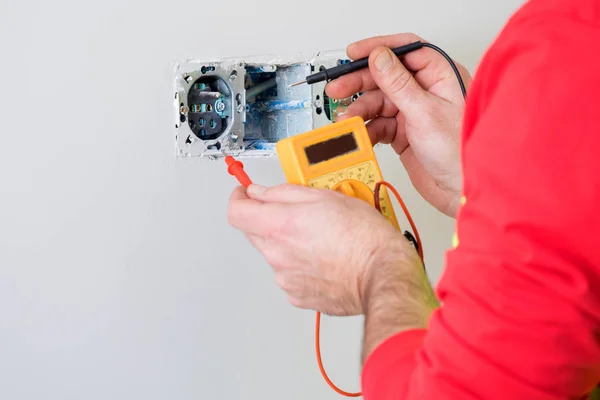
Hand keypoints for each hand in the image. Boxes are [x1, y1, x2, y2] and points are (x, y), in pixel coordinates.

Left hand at [227, 184, 417, 315]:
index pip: (235, 212)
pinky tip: (323, 258)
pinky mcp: (298, 295)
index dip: (238, 198)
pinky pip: (289, 274)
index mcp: (280, 226)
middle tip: (297, 213)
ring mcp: (286, 278)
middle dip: (268, 219)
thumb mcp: (326, 197)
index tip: (245, 192)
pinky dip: (300, 265)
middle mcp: (277, 254)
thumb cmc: (363, 238)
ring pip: (274, 253)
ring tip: (320, 238)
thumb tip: (261, 192)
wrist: (383, 275)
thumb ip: (285, 193)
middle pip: (254, 232)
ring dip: (287, 243)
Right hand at [327, 33, 471, 216]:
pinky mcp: (403, 132)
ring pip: (378, 102)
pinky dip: (366, 128)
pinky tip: (358, 133)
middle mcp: (425, 90)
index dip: (377, 49)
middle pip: (385, 76)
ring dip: (359, 110)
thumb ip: (398, 83)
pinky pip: (378, 124)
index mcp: (440, 76)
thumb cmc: (459, 151)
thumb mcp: (424, 112)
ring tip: (345, 119)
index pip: (405, 50)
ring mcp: (413, 111)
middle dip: (359, 82)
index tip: (353, 54)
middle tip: (337, 89)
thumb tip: (379, 56)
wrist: (461, 190)